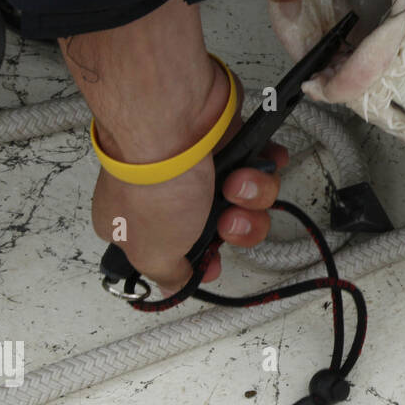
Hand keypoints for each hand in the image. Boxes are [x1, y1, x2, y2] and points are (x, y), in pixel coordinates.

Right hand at [91, 101, 289, 296]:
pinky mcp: (229, 138)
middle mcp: (170, 193)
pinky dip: (266, 166)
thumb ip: (167, 273)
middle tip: (229, 217)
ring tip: (237, 182)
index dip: (203, 259)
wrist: (175, 118)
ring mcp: (202, 165)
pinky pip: (263, 165)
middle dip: (237, 227)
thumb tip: (173, 286)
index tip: (214, 261)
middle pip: (223, 227)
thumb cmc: (156, 182)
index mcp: (139, 223)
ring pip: (248, 199)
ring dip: (251, 196)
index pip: (176, 253)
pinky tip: (255, 161)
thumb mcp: (152, 250)